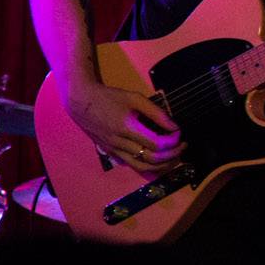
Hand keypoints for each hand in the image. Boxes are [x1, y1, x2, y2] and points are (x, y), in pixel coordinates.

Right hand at [65, 77, 185, 175]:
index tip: (180, 134)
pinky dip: (149, 165)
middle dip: (172, 155)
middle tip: (183, 146)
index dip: (173, 141)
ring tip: (175, 156)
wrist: (81, 102)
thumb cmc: (109, 97)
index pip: (156, 143)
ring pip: (143, 166)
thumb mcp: (135, 98)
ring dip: (163, 165)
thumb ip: (156, 112)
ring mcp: (114, 150)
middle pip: (152, 158)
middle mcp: (120, 143)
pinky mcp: (111, 153)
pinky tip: (160, 160)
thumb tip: (174, 126)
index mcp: (126, 127)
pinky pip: (133, 165)